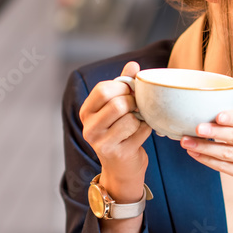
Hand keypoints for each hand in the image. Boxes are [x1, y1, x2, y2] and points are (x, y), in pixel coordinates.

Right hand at [78, 61, 152, 202]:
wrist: (122, 168)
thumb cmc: (120, 133)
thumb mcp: (116, 108)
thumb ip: (123, 85)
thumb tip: (133, 64)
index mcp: (86, 112)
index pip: (103, 89)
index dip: (123, 88)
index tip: (130, 93)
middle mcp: (89, 128)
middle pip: (118, 103)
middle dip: (134, 103)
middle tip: (138, 107)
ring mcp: (102, 143)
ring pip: (130, 118)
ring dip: (140, 118)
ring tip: (138, 121)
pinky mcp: (118, 153)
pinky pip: (140, 131)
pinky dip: (146, 129)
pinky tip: (141, 134)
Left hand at [180, 109, 232, 204]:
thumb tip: (207, 113)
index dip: (232, 117)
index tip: (216, 116)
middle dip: (214, 132)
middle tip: (196, 128)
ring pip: (227, 153)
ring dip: (204, 147)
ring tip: (187, 142)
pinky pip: (225, 167)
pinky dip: (207, 160)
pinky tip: (195, 154)